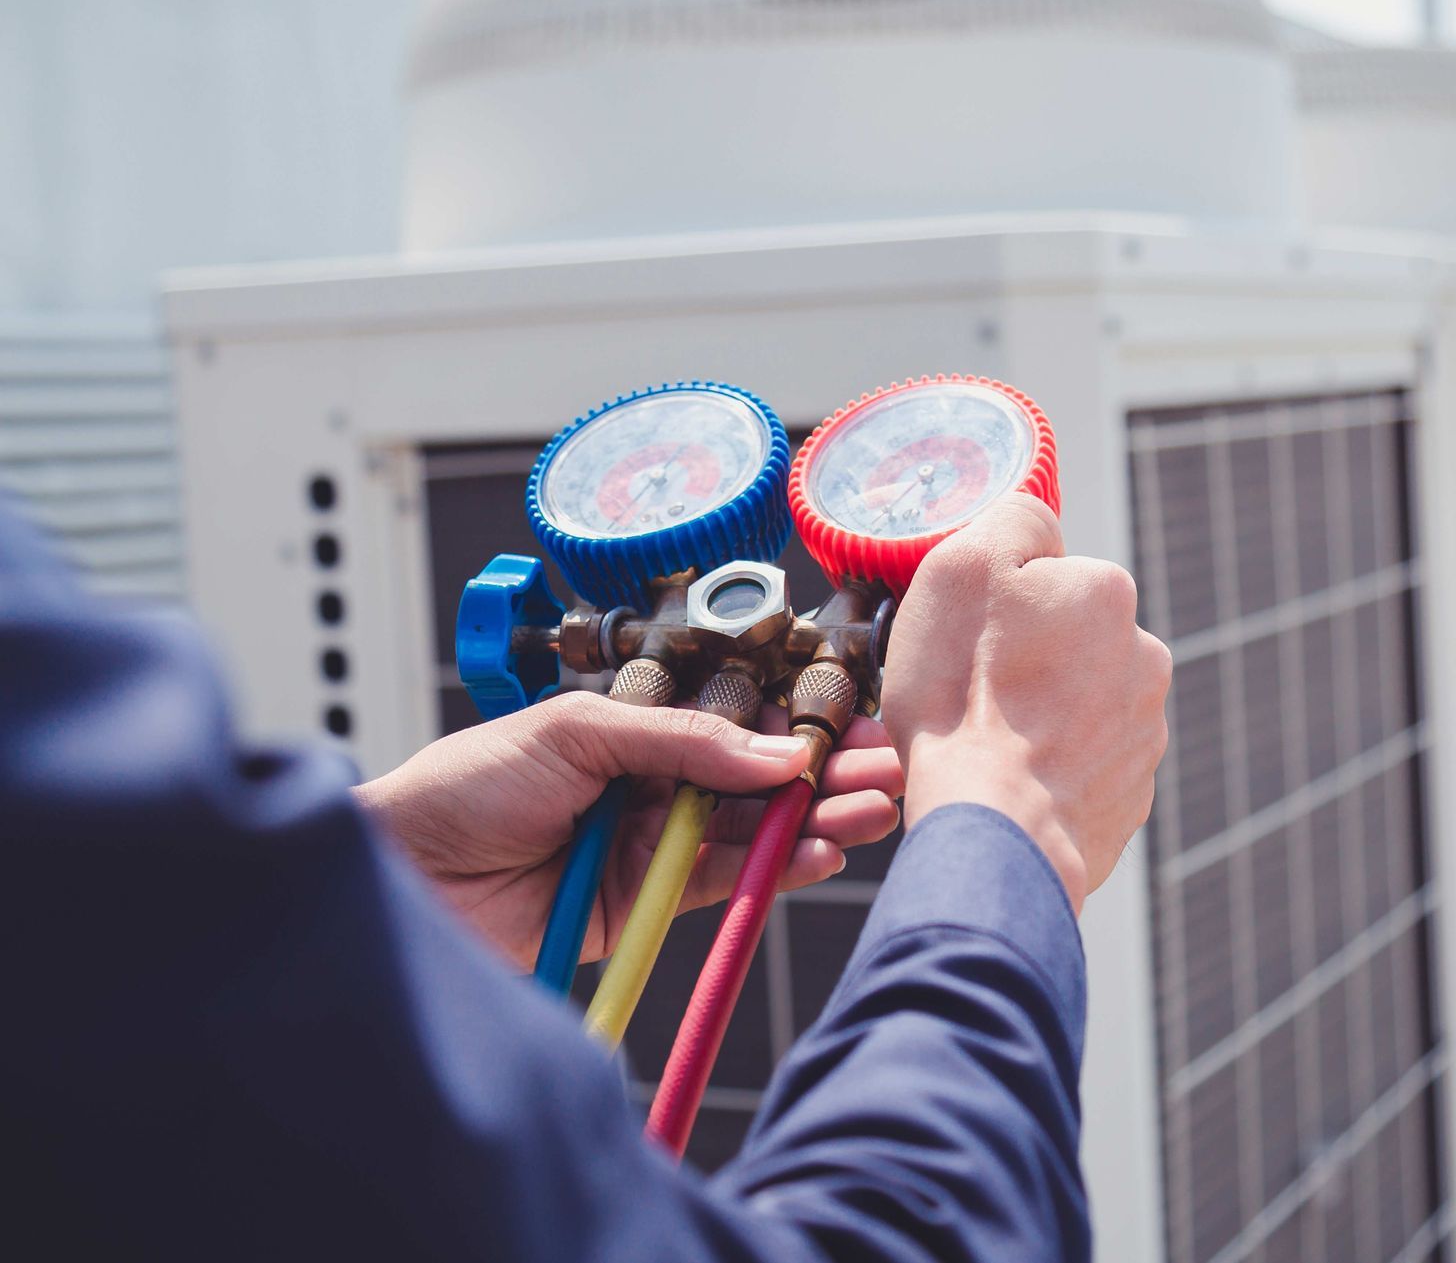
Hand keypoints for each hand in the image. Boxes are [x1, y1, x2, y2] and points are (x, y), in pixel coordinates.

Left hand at [355, 694, 902, 969]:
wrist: (402, 877)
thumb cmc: (463, 785)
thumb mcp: (574, 731)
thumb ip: (680, 740)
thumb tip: (772, 752)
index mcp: (632, 727)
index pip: (733, 721)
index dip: (795, 723)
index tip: (854, 721)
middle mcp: (650, 782)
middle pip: (755, 777)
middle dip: (823, 771)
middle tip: (884, 768)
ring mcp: (652, 844)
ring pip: (752, 830)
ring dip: (815, 820)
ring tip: (871, 810)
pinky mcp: (648, 904)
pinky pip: (725, 884)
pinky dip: (775, 870)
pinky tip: (821, 852)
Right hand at [881, 495, 1170, 912]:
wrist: (997, 831)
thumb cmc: (965, 698)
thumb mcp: (961, 568)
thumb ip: (1012, 520)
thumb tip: (1040, 526)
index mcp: (1108, 593)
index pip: (1047, 574)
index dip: (997, 603)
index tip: (967, 639)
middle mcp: (1144, 655)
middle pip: (1066, 639)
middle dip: (1026, 658)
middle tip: (970, 692)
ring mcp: (1144, 731)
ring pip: (1077, 702)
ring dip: (1039, 714)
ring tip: (988, 742)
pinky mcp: (1131, 795)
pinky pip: (1082, 765)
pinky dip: (1049, 768)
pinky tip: (1010, 780)